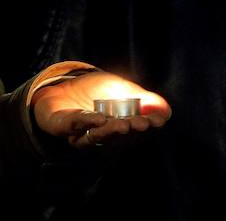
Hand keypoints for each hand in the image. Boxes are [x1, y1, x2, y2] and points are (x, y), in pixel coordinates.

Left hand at [31, 71, 169, 148]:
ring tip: (124, 125)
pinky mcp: (62, 127)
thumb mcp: (120, 89)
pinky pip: (74, 126)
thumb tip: (166, 109)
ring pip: (97, 136)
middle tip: (144, 124)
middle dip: (131, 129)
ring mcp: (80, 133)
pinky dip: (86, 122)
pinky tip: (98, 118)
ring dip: (111, 131)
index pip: (135, 127)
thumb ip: (141, 98)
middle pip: (118, 135)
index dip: (148, 124)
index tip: (160, 119)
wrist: (59, 89)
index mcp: (118, 126)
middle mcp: (101, 134)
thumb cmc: (93, 92)